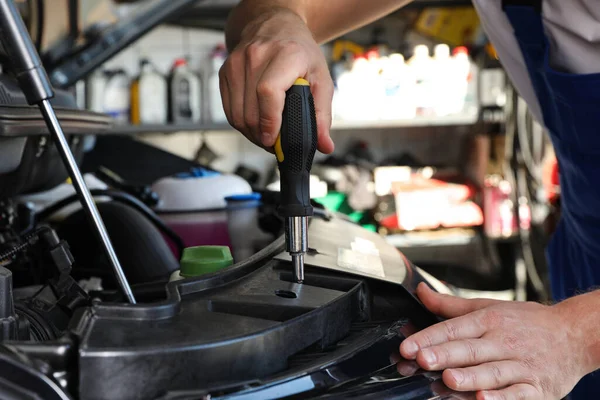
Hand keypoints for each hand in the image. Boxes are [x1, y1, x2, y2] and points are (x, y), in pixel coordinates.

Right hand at [219, 8, 334, 152]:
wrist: (274, 25)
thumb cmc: (300, 53)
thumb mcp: (321, 79)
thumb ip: (322, 114)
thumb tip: (325, 145)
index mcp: (286, 55)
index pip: (268, 92)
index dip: (269, 121)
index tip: (274, 140)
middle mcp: (257, 55)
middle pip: (250, 110)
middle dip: (262, 135)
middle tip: (276, 144)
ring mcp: (237, 63)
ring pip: (236, 114)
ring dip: (251, 133)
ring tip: (267, 136)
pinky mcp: (225, 72)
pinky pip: (229, 110)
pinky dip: (241, 124)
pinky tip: (255, 125)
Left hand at [399, 283, 592, 399]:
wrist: (575, 334)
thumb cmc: (526, 322)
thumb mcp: (489, 307)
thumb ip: (451, 305)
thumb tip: (420, 291)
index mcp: (489, 321)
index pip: (454, 328)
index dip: (430, 337)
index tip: (408, 346)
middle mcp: (503, 342)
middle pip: (471, 349)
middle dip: (445, 355)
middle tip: (422, 360)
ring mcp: (521, 365)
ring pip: (493, 372)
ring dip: (470, 377)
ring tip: (448, 379)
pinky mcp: (537, 388)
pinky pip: (518, 394)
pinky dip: (502, 398)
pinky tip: (484, 399)